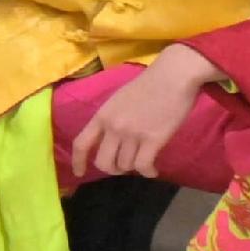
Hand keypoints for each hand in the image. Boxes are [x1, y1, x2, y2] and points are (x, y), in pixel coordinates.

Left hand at [72, 44, 221, 180]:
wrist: (172, 77)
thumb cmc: (148, 86)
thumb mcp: (118, 101)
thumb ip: (111, 120)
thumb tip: (110, 140)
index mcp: (102, 116)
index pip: (81, 143)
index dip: (77, 162)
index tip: (79, 173)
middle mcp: (113, 127)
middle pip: (103, 162)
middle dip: (112, 169)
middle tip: (123, 166)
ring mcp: (132, 134)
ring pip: (124, 165)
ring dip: (132, 168)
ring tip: (142, 161)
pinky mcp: (153, 139)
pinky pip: (143, 166)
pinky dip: (148, 172)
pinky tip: (153, 170)